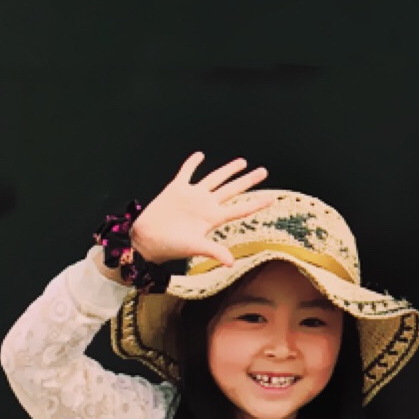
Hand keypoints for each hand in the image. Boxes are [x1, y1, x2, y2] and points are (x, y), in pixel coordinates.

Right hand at [128, 152, 269, 265]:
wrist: (146, 239)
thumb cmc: (170, 246)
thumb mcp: (194, 247)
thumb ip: (214, 251)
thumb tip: (231, 263)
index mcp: (213, 218)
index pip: (240, 209)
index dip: (257, 203)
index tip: (272, 197)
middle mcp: (206, 204)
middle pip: (232, 190)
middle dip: (248, 180)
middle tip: (263, 171)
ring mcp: (192, 195)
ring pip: (215, 178)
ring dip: (228, 169)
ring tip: (242, 162)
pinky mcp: (176, 189)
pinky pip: (186, 172)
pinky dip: (192, 163)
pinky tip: (200, 154)